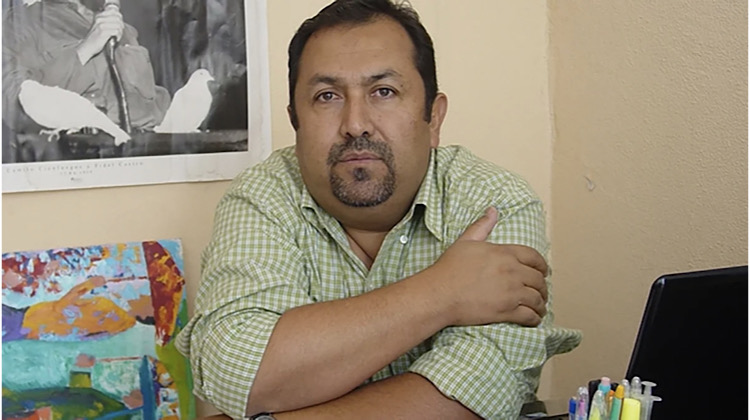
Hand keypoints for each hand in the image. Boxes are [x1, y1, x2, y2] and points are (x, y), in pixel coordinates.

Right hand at [76, 7, 124, 64]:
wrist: (88, 47)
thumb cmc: (96, 38)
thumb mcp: (101, 26)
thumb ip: (109, 21)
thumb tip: (120, 20)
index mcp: (99, 16)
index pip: (115, 12)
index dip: (119, 19)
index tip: (119, 26)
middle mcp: (99, 18)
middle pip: (118, 18)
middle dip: (121, 26)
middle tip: (119, 33)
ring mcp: (101, 25)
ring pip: (118, 25)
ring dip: (120, 32)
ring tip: (117, 36)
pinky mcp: (103, 32)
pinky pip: (116, 31)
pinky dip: (118, 36)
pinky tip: (115, 39)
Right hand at [429, 207, 548, 326]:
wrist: (440, 294)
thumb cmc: (449, 269)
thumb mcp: (465, 242)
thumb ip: (482, 226)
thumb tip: (493, 210)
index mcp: (504, 253)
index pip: (534, 257)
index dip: (542, 265)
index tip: (544, 271)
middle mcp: (511, 271)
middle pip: (538, 279)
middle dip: (542, 286)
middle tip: (541, 291)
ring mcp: (511, 292)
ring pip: (537, 298)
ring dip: (541, 304)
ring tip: (540, 308)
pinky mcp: (507, 311)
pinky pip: (529, 316)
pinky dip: (535, 318)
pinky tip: (534, 319)